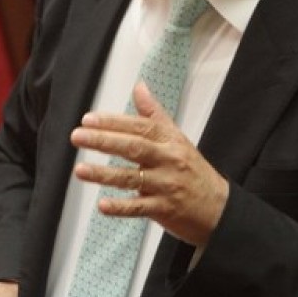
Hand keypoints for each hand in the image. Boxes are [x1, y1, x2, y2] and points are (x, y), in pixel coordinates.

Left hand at [70, 82, 229, 245]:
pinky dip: (120, 207)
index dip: (114, 122)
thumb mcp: (178, 138)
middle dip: (104, 141)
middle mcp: (169, 160)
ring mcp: (167, 186)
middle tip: (78, 136)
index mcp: (170, 141)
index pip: (140, 127)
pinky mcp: (164, 209)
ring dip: (104, 174)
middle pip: (134, 148)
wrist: (219, 207)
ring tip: (80, 169)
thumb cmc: (193, 170)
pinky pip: (139, 208)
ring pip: (132, 178)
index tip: (88, 119)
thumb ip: (155, 114)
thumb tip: (139, 87)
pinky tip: (102, 205)